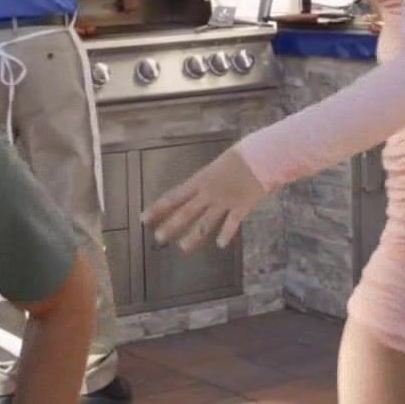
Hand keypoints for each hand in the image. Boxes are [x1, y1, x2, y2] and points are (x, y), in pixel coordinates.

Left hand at [140, 144, 267, 252]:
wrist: (261, 156)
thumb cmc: (241, 156)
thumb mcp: (217, 165)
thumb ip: (208, 180)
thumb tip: (200, 190)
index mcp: (200, 180)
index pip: (174, 196)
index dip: (157, 208)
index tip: (143, 218)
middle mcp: (208, 192)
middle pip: (185, 212)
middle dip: (170, 226)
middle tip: (158, 238)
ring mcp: (224, 201)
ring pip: (205, 222)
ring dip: (193, 236)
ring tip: (183, 247)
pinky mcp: (241, 207)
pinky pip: (231, 224)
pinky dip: (226, 234)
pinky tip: (220, 244)